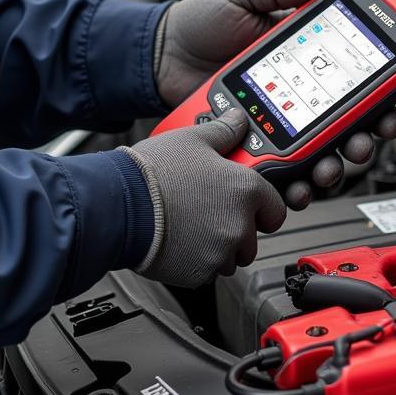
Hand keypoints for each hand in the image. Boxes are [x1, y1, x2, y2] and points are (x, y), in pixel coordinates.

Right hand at [120, 108, 286, 286]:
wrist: (120, 205)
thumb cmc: (154, 172)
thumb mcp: (192, 138)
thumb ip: (223, 131)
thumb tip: (238, 120)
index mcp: (245, 190)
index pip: (276, 209)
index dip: (262, 205)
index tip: (249, 203)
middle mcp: (239, 225)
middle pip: (252, 236)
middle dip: (235, 227)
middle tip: (208, 209)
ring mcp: (220, 253)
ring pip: (230, 256)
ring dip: (217, 246)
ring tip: (190, 223)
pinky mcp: (199, 274)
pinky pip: (207, 270)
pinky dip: (197, 260)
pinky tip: (178, 239)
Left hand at [154, 0, 395, 208]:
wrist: (158, 55)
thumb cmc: (198, 22)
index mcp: (300, 57)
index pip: (350, 79)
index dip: (377, 95)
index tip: (388, 107)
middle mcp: (294, 93)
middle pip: (344, 124)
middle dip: (363, 139)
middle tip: (363, 143)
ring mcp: (274, 121)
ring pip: (318, 153)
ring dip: (334, 166)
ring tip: (330, 169)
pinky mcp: (251, 143)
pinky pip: (279, 170)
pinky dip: (294, 184)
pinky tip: (298, 187)